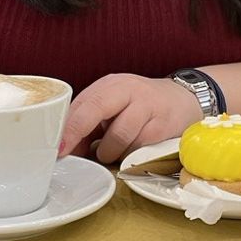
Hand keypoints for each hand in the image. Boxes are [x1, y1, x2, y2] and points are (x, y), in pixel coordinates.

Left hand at [61, 74, 202, 164]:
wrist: (183, 101)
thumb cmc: (141, 107)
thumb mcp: (114, 107)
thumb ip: (90, 124)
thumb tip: (67, 149)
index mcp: (111, 85)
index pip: (82, 103)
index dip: (67, 126)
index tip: (56, 146)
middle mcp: (128, 90)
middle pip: (95, 109)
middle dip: (77, 133)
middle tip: (68, 153)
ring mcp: (147, 106)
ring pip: (118, 136)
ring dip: (109, 152)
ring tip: (111, 152)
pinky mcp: (163, 126)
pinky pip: (138, 148)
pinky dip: (130, 155)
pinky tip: (132, 149)